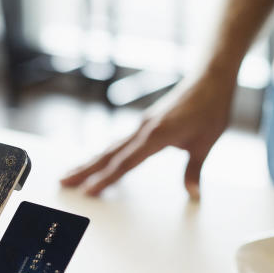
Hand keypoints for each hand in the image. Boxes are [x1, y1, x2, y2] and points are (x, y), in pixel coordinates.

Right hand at [61, 71, 235, 198]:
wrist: (210, 78)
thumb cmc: (210, 107)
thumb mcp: (206, 142)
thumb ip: (194, 170)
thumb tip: (193, 194)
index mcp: (157, 134)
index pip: (126, 162)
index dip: (106, 179)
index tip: (89, 191)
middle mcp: (143, 129)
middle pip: (108, 154)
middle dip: (85, 170)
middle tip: (63, 182)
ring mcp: (141, 125)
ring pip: (110, 148)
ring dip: (89, 162)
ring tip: (70, 174)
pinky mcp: (145, 123)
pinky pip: (119, 142)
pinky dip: (105, 154)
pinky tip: (97, 161)